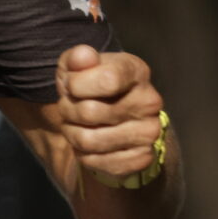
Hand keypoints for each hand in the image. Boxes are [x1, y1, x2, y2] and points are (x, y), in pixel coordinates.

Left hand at [53, 44, 169, 189]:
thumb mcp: (78, 66)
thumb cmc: (90, 86)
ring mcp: (149, 132)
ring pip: (88, 140)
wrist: (109, 118)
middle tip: (69, 108)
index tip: (70, 84)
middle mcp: (149, 102)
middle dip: (67, 110)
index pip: (107, 80)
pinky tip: (90, 143)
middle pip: (89, 112)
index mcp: (137, 71)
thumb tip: (82, 57)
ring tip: (76, 125)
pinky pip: (96, 161)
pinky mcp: (142, 158)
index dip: (77, 84)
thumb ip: (77, 59)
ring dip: (72, 134)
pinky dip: (83, 155)